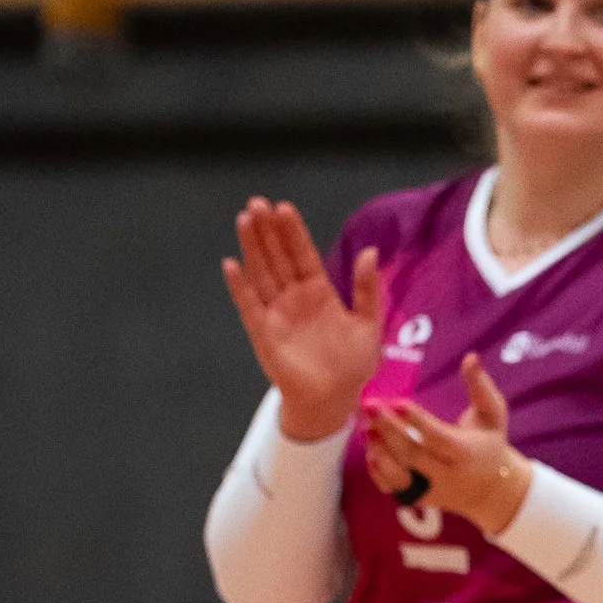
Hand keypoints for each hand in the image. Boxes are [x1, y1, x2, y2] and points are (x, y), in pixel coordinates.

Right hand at [222, 197, 382, 441]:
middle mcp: (295, 297)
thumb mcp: (368, 324)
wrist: (334, 400)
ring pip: (262, 273)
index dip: (293, 232)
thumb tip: (371, 251)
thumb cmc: (352, 365)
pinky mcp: (264, 332)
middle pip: (278, 257)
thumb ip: (367, 289)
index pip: (303, 254)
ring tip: (244, 219)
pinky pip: (249, 305)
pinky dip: (240, 286)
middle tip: (258, 203)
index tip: (284, 207)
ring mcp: (277, 313)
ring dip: (252, 247)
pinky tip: (231, 264)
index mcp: (320, 292)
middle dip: (268, 230)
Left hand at [371, 356, 531, 540]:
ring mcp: (431, 489)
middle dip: (389, 430)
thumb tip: (471, 357)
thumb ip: (480, 386)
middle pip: (413, 454)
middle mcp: (447, 474)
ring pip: (400, 474)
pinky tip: (370, 451)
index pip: (437, 436)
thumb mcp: (493, 414)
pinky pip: (394, 488)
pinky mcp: (419, 497)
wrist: (491, 490)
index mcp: (465, 451)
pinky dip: (379, 473)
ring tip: (366, 428)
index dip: (416, 421)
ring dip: (380, 451)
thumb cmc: (490, 443)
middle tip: (369, 407)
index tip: (396, 401)